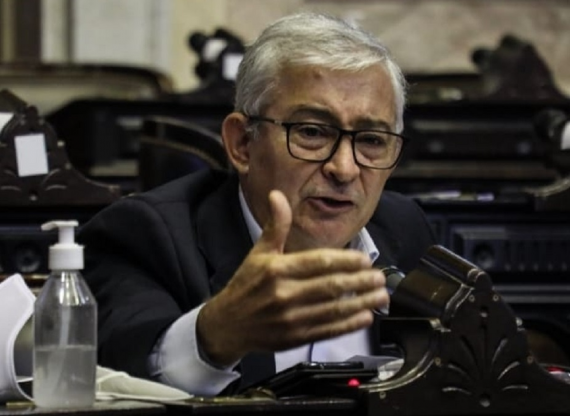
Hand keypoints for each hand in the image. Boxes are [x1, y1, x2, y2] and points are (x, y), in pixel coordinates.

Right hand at [196, 190, 387, 365]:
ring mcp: (290, 319)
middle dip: (361, 282)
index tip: (365, 260)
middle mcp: (284, 294)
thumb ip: (275, 225)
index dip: (346, 261)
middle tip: (380, 277)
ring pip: (334, 309)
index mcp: (277, 269)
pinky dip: (349, 324)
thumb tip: (277, 195)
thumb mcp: (259, 252)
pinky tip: (365, 317)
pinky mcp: (295, 338)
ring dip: (362, 302)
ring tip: (381, 296)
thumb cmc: (246, 285)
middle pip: (331, 286)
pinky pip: (327, 331)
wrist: (228, 324)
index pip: (319, 262)